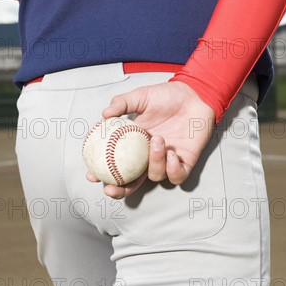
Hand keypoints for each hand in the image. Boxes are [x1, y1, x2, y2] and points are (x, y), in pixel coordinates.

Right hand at [86, 81, 215, 198]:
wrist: (194, 95)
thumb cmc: (167, 96)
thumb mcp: (141, 96)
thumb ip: (122, 103)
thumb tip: (104, 114)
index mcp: (134, 144)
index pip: (116, 164)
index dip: (103, 174)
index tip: (91, 175)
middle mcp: (148, 156)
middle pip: (131, 182)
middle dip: (120, 190)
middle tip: (112, 188)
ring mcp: (166, 160)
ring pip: (155, 176)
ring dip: (154, 162)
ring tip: (157, 140)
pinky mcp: (185, 162)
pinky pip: (177, 176)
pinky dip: (172, 169)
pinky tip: (171, 154)